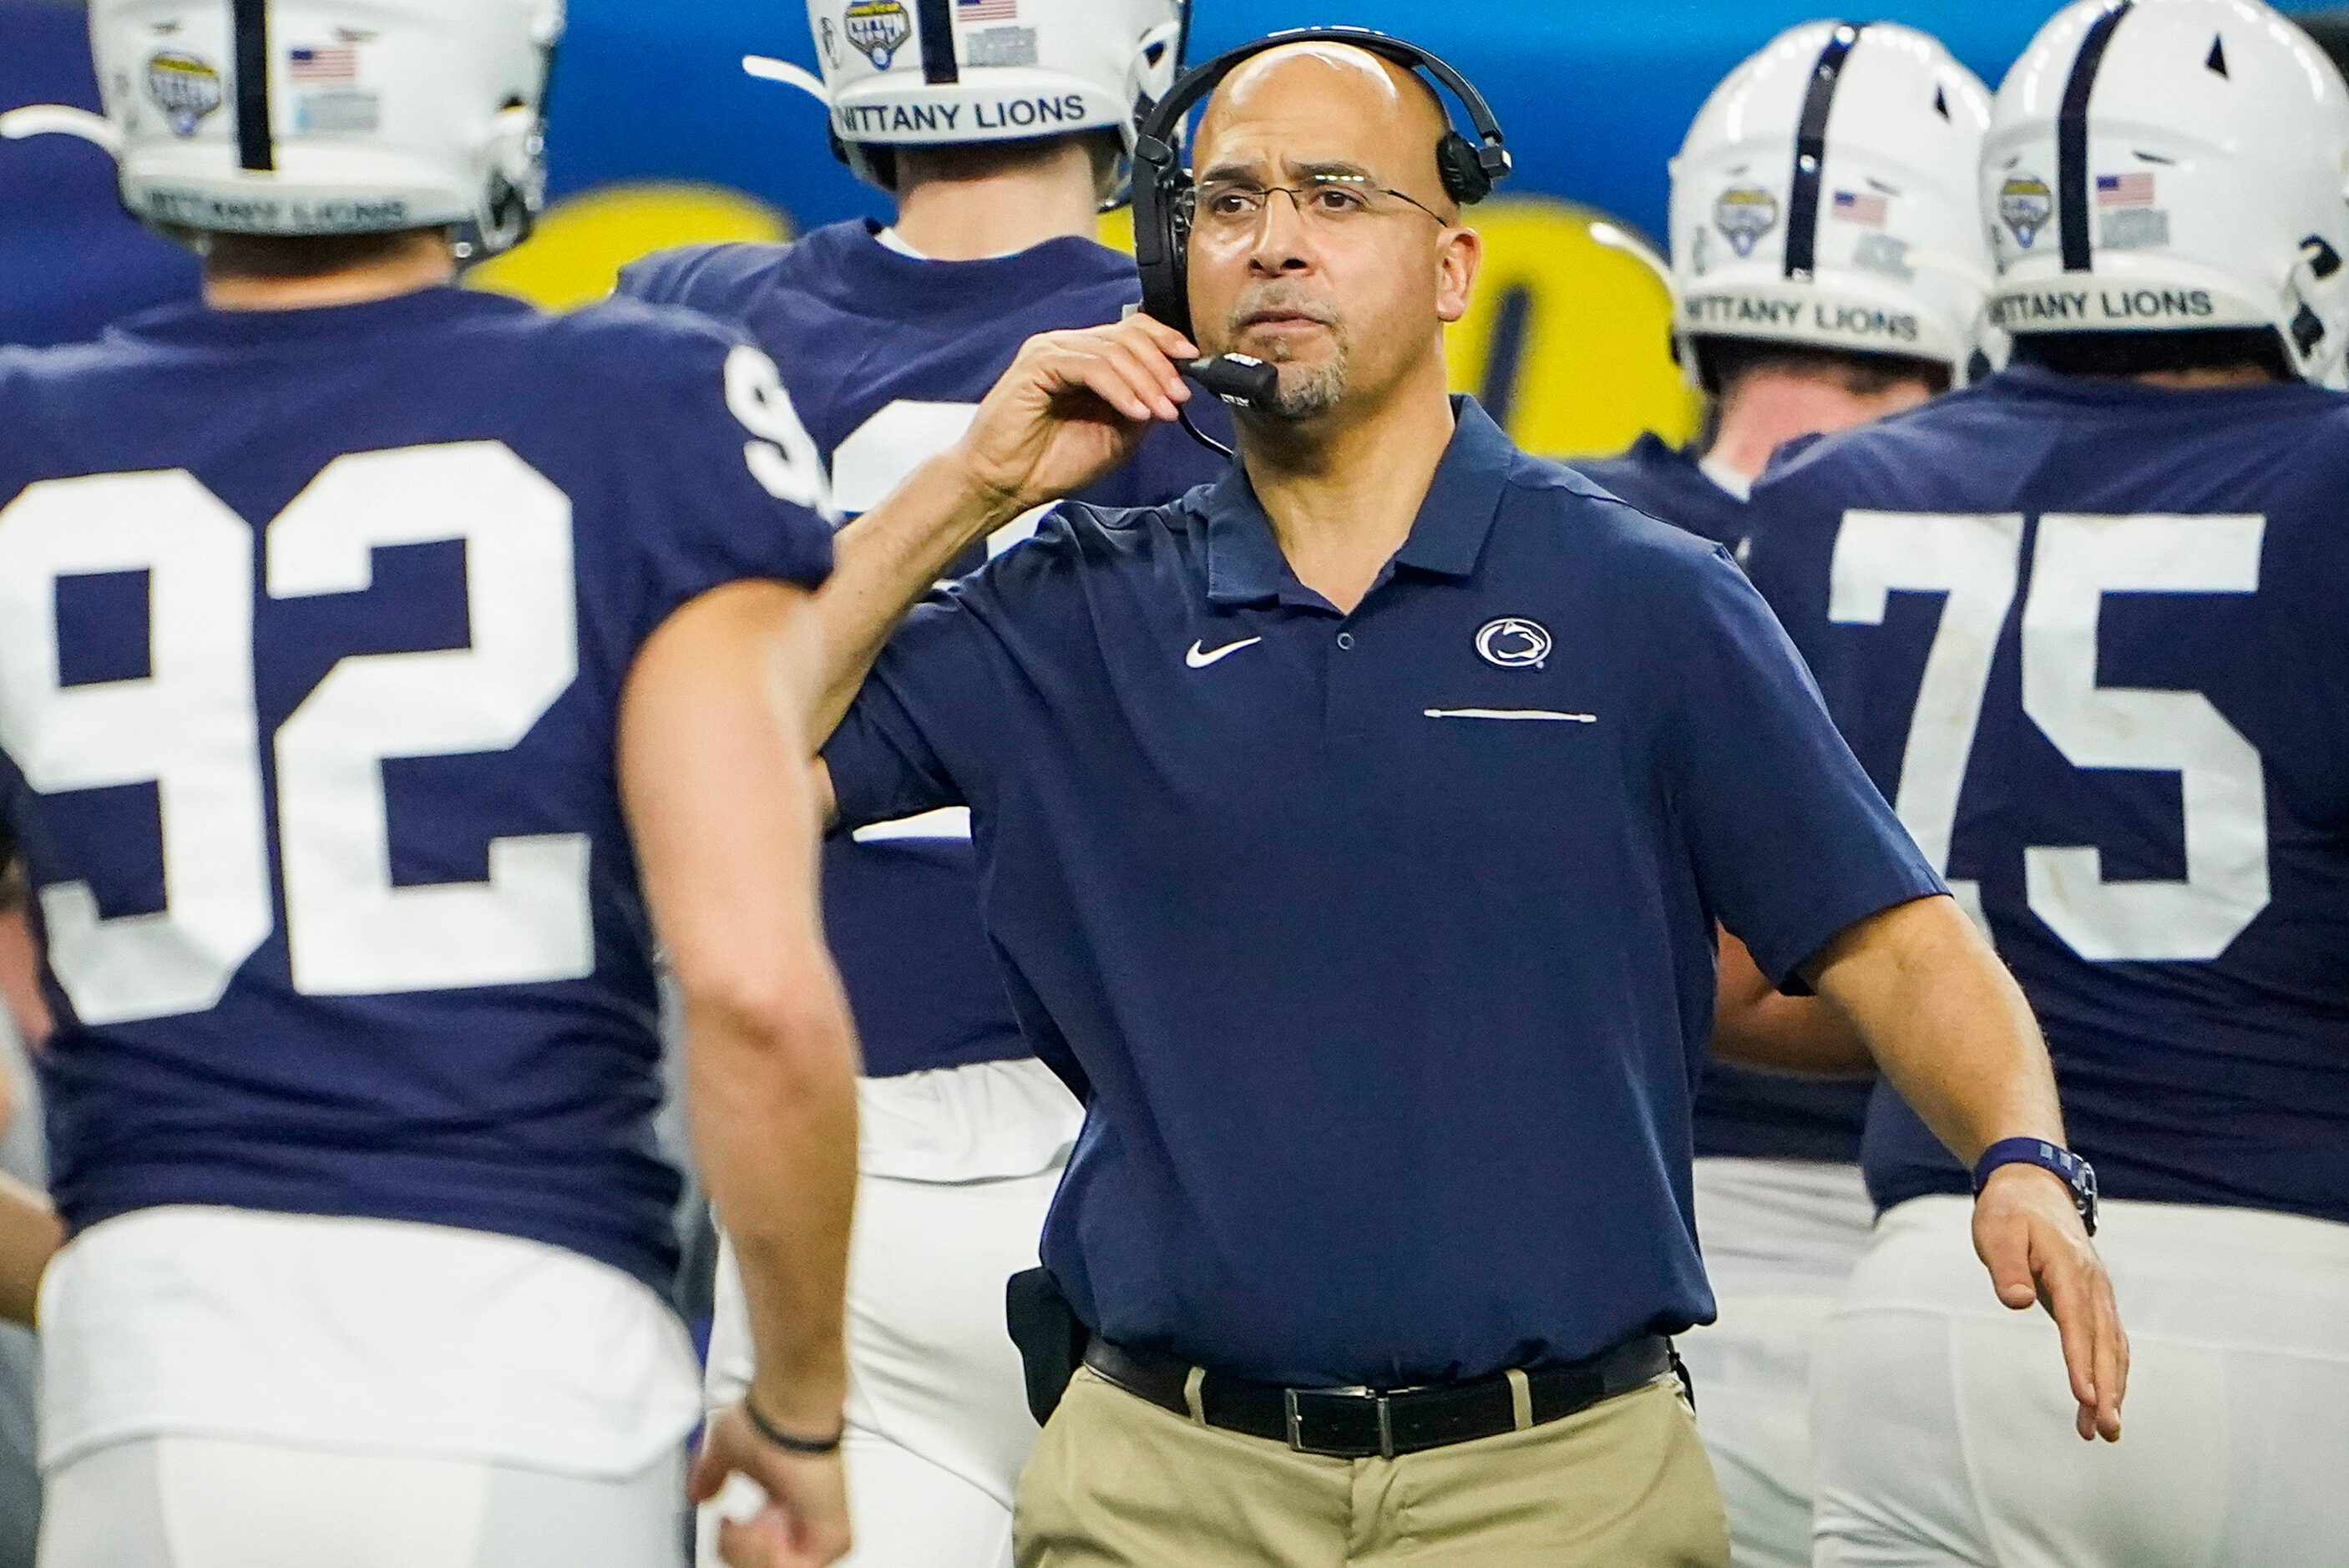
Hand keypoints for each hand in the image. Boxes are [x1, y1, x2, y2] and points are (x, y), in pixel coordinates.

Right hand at [688, 1403, 851, 1567]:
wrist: (788, 1412)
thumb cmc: (769, 1419)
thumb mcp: (728, 1452)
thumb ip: (713, 1476)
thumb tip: (700, 1491)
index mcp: (786, 1503)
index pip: (762, 1551)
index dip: (737, 1545)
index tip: (728, 1522)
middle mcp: (805, 1518)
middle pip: (766, 1563)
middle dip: (741, 1551)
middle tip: (736, 1525)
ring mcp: (821, 1530)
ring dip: (754, 1551)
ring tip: (753, 1520)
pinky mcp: (833, 1537)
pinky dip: (770, 1555)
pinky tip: (765, 1523)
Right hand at [953, 316, 1197, 518]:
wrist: (1006, 484)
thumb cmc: (1052, 462)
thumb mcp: (1116, 435)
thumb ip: (1141, 405)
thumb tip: (1173, 388)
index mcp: (1086, 358)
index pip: (1133, 331)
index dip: (1166, 341)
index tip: (1193, 363)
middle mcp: (1069, 346)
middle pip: (1128, 335)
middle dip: (1161, 367)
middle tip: (1179, 399)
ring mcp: (1052, 351)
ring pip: (1113, 350)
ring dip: (1146, 381)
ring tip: (1162, 411)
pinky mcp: (1038, 364)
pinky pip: (1091, 366)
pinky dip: (1120, 389)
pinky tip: (1136, 412)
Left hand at [1972, 1163, 2128, 1441]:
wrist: (2033, 1187)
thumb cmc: (2009, 1212)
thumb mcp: (1997, 1232)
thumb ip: (2006, 1267)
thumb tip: (2016, 1302)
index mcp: (2070, 1268)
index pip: (2077, 1323)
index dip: (2081, 1362)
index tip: (2087, 1398)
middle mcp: (2093, 1284)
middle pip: (2105, 1343)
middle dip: (2108, 1389)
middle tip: (2106, 1430)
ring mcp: (2098, 1293)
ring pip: (2112, 1347)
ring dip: (2113, 1389)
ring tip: (2104, 1431)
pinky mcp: (2093, 1300)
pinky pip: (2107, 1341)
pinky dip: (2108, 1373)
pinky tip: (2101, 1402)